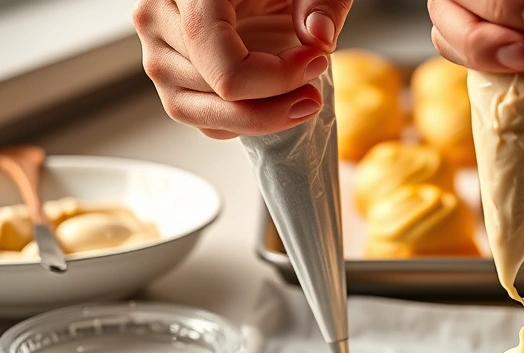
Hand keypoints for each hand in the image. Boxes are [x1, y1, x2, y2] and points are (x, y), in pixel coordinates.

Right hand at [132, 0, 352, 138]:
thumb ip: (319, 1)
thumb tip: (320, 38)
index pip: (223, 61)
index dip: (276, 77)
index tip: (316, 62)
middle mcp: (156, 18)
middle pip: (215, 90)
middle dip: (275, 100)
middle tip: (314, 92)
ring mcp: (154, 48)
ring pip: (200, 112)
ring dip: (259, 117)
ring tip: (299, 100)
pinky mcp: (165, 72)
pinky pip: (199, 116)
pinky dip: (240, 120)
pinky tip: (274, 104)